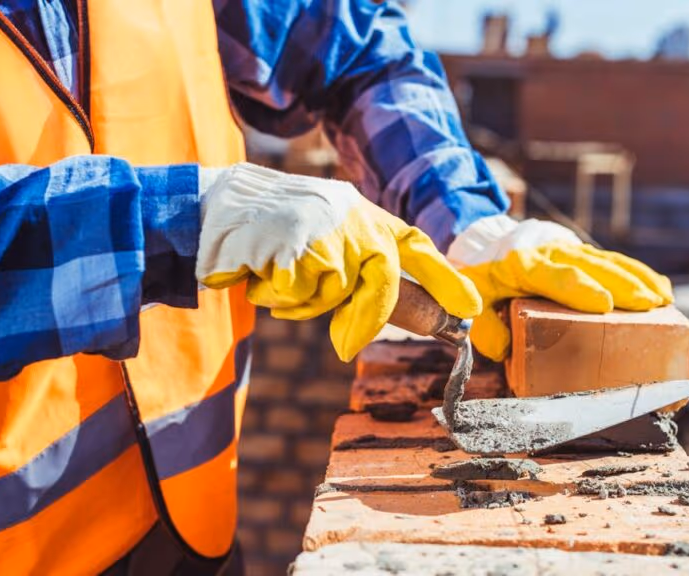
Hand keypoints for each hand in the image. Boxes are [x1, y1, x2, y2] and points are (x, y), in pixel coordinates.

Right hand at [197, 163, 482, 360]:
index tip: (472, 309)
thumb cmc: (269, 233)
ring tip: (275, 278)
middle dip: (364, 318)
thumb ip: (358, 272)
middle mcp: (353, 216)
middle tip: (342, 345)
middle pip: (384, 279)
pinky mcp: (300, 242)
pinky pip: (301, 293)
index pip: (416, 244)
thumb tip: (391, 319)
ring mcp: (328, 227)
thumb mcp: (324, 242)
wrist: (215, 206)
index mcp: (364, 214)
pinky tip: (259, 271)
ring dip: (301, 302)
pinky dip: (277, 295)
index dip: (445, 278)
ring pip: (335, 292)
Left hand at [447, 215, 672, 360]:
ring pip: (607, 260)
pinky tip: (660, 287)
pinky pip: (612, 260)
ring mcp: (569, 250)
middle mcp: (550, 253)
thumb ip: (485, 328)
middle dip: (622, 285)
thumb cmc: (482, 279)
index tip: (604, 305)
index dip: (579, 289)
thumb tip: (505, 351)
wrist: (485, 242)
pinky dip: (638, 272)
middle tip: (650, 305)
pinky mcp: (582, 252)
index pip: (554, 275)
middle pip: (591, 266)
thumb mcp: (475, 301)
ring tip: (663, 299)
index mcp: (522, 264)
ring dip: (637, 278)